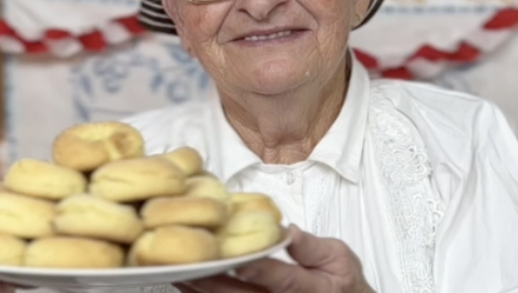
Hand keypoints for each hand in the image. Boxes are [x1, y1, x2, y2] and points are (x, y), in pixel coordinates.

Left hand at [175, 225, 374, 292]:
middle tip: (182, 262)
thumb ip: (311, 246)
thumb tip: (287, 230)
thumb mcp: (339, 257)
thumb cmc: (342, 281)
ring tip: (175, 272)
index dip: (249, 265)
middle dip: (209, 280)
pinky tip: (187, 284)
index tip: (227, 252)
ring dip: (200, 290)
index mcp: (305, 288)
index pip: (273, 276)